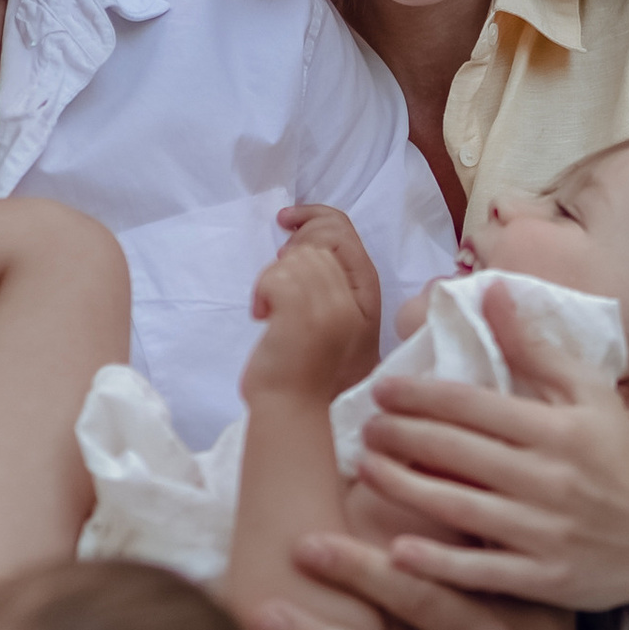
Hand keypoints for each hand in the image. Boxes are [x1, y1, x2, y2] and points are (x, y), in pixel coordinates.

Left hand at [247, 215, 381, 408]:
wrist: (293, 410)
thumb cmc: (307, 372)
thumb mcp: (333, 323)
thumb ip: (332, 286)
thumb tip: (302, 246)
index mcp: (367, 300)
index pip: (345, 233)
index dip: (315, 218)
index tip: (287, 222)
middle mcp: (354, 302)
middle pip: (317, 242)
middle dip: (290, 253)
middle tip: (276, 285)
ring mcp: (331, 307)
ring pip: (295, 258)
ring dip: (272, 279)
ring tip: (271, 311)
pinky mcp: (302, 315)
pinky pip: (276, 275)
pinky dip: (261, 291)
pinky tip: (262, 316)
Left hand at [354, 282, 628, 611]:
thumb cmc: (620, 461)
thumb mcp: (591, 395)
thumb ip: (536, 348)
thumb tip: (491, 292)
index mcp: (559, 429)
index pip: (475, 406)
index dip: (422, 396)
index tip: (383, 389)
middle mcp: (551, 478)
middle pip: (460, 452)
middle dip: (403, 436)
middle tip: (365, 429)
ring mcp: (547, 531)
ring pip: (462, 507)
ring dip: (406, 488)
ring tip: (365, 472)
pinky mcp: (545, 579)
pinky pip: (483, 569)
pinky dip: (440, 562)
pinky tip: (399, 550)